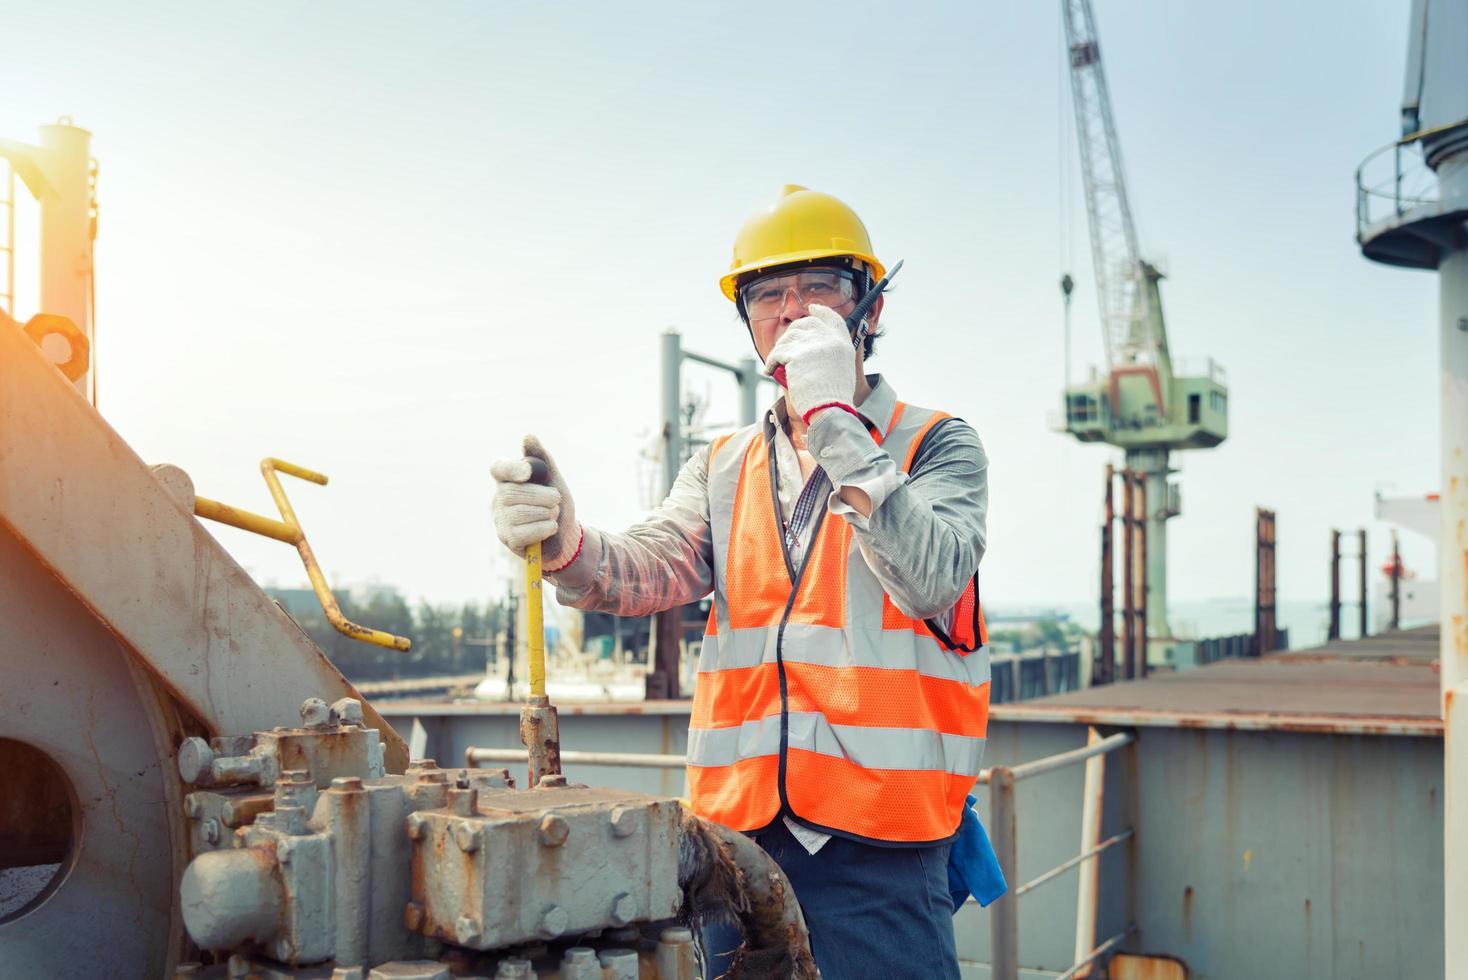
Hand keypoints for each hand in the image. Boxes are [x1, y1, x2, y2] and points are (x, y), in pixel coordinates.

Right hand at [490, 435, 580, 568]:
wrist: (566, 534)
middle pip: (514, 493)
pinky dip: (544, 529)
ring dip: (547, 513)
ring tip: (552, 515)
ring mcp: (500, 519)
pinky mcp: (507, 538)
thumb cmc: (556, 503)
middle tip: (556, 500)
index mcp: (508, 479)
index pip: (499, 468)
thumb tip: (527, 436)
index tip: (528, 472)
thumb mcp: (553, 479)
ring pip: (520, 513)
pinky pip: (525, 532)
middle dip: (543, 497)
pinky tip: (549, 528)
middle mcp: (499, 497)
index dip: (511, 469)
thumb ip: (541, 458)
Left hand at [764, 304, 856, 421]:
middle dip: (793, 332)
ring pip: (788, 338)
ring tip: (777, 363)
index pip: (832, 318)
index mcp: (843, 343)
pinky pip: (777, 353)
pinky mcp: (796, 354)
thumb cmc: (833, 397)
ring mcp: (812, 344)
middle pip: (806, 324)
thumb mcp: (842, 369)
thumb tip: (813, 351)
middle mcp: (829, 339)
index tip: (812, 307)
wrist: (829, 408)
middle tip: (785, 345)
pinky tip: (769, 370)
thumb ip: (832, 354)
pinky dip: (771, 362)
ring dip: (779, 350)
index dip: (821, 311)